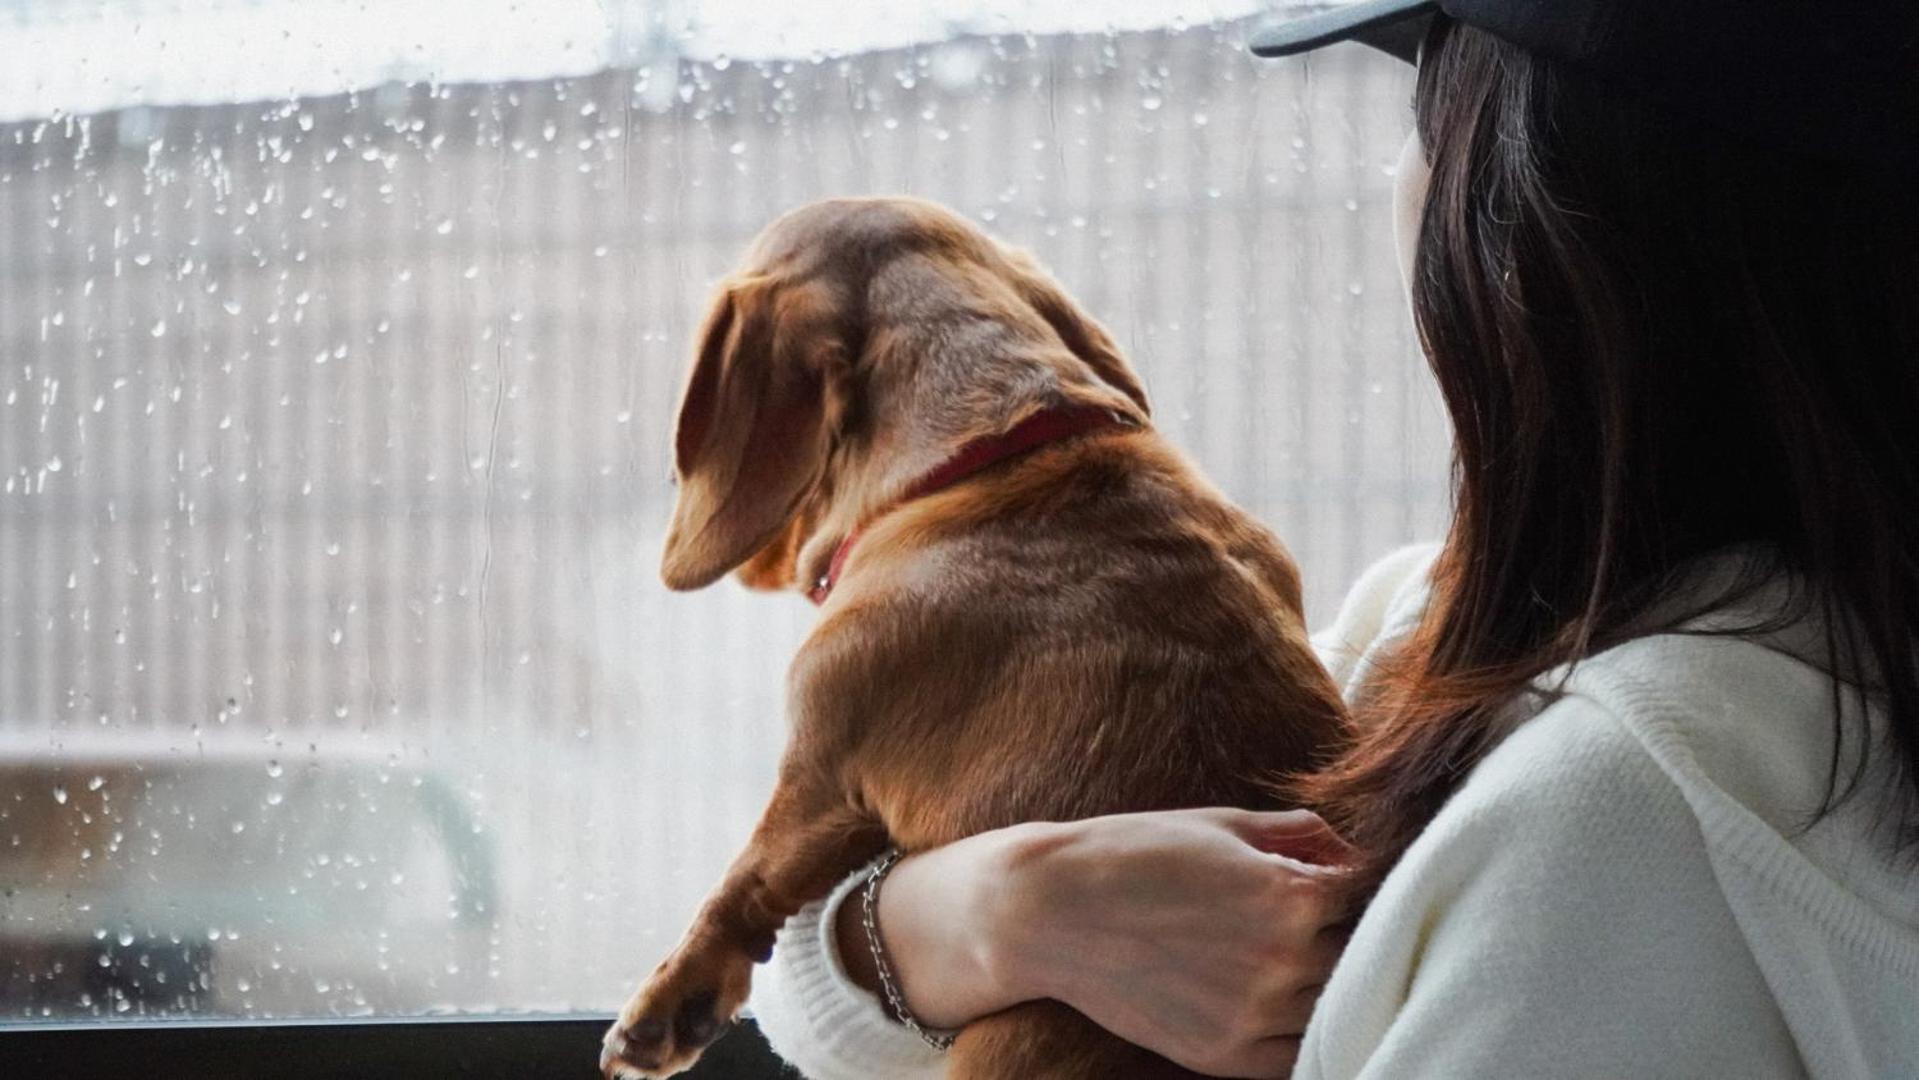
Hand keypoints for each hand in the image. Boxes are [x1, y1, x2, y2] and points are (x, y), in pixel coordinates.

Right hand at [835, 808, 1352, 1077]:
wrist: (1049, 911)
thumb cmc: (1135, 852)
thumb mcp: (1223, 824)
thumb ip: (1301, 836)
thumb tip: (1356, 854)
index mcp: (1289, 893)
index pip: (1373, 896)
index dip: (1368, 883)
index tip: (1359, 878)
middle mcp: (1283, 959)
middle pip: (1366, 956)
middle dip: (1355, 934)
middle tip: (1336, 919)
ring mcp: (1255, 1014)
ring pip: (1338, 1009)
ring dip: (1335, 985)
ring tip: (1306, 958)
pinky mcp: (1226, 1055)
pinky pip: (1299, 1055)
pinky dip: (1305, 1033)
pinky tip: (1288, 1004)